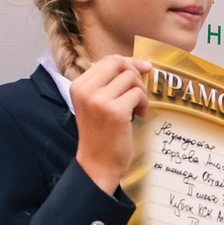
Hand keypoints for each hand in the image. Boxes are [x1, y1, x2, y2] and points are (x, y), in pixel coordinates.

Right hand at [70, 54, 149, 194]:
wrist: (97, 164)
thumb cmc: (101, 134)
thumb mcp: (96, 104)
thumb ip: (108, 84)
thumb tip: (138, 64)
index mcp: (79, 85)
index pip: (108, 60)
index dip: (129, 63)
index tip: (143, 69)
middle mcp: (86, 89)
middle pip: (119, 63)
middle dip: (136, 73)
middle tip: (140, 92)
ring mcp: (99, 100)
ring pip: (131, 78)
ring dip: (141, 92)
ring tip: (137, 108)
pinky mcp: (115, 111)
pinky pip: (138, 94)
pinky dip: (143, 103)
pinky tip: (138, 115)